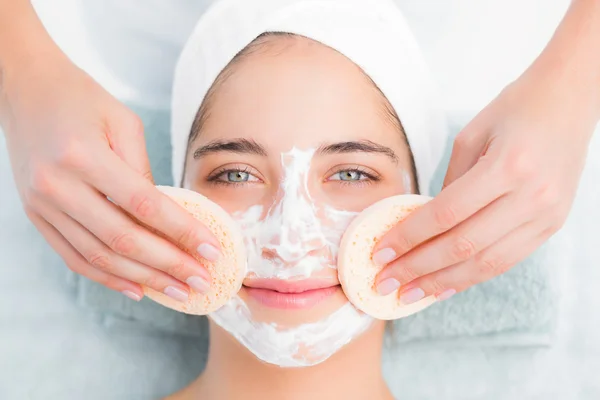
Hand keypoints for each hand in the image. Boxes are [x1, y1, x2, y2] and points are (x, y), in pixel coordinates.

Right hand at [1, 51, 217, 301]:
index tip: (211, 251)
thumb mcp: (124, 123)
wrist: (24, 90)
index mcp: (84, 155)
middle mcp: (58, 185)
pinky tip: (137, 288)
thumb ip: (145, 171)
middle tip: (201, 281)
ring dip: (143, 279)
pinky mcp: (36, 216)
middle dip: (168, 265)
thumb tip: (170, 219)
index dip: (182, 232)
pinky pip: (74, 257)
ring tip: (178, 291)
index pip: (144, 204)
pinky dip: (107, 277)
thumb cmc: (83, 100)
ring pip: (98, 256)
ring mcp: (42, 205)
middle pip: (122, 239)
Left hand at [372, 67, 595, 303]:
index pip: (446, 214)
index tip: (380, 253)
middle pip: (463, 245)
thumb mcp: (471, 136)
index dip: (409, 238)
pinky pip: (507, 260)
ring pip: (487, 263)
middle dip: (418, 269)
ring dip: (443, 282)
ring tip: (410, 294)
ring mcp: (546, 215)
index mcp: (508, 166)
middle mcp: (531, 196)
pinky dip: (473, 276)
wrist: (570, 99)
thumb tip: (424, 225)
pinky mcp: (551, 225)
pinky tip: (445, 285)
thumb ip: (449, 183)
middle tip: (385, 283)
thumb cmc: (515, 109)